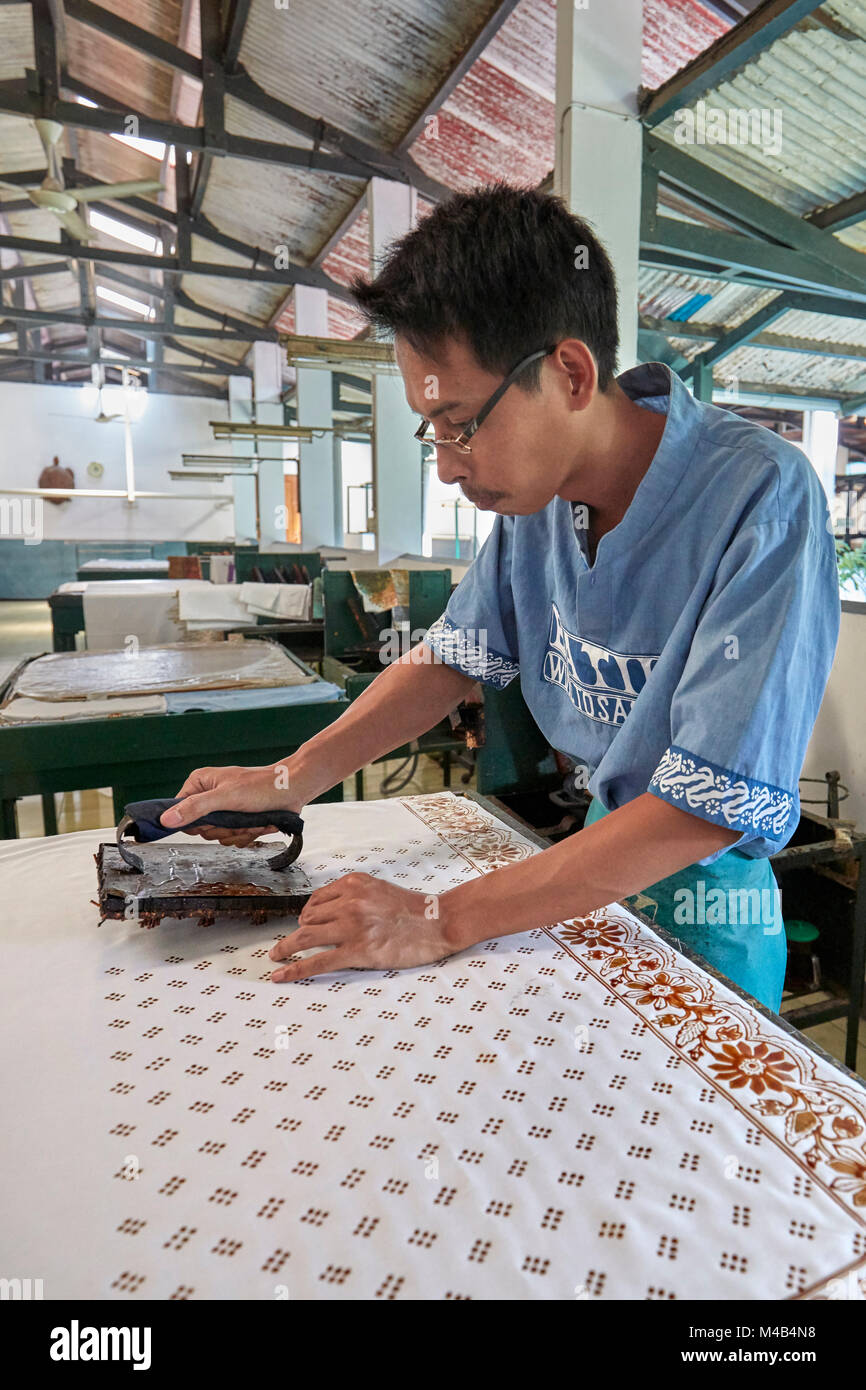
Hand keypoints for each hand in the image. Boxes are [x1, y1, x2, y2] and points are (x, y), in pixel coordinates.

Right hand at [160, 762, 303, 847]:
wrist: (292, 790)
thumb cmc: (262, 786)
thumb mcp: (225, 797)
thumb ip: (195, 808)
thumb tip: (166, 819)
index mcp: (199, 783)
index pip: (180, 812)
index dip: (196, 822)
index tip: (214, 820)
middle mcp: (208, 797)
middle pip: (201, 829)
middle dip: (224, 828)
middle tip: (239, 817)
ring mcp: (224, 810)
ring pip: (219, 836)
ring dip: (239, 832)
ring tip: (252, 818)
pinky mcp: (237, 821)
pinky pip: (233, 839)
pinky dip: (248, 834)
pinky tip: (258, 823)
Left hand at [269, 872, 459, 980]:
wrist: (438, 922)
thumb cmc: (412, 909)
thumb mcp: (378, 890)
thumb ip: (353, 896)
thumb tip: (326, 913)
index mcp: (353, 884)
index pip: (317, 899)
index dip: (307, 914)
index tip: (304, 924)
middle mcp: (349, 901)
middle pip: (308, 917)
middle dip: (295, 932)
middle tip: (284, 945)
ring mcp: (352, 926)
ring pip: (305, 937)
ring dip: (286, 947)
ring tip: (276, 956)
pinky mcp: (357, 950)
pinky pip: (317, 962)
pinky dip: (294, 969)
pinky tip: (280, 974)